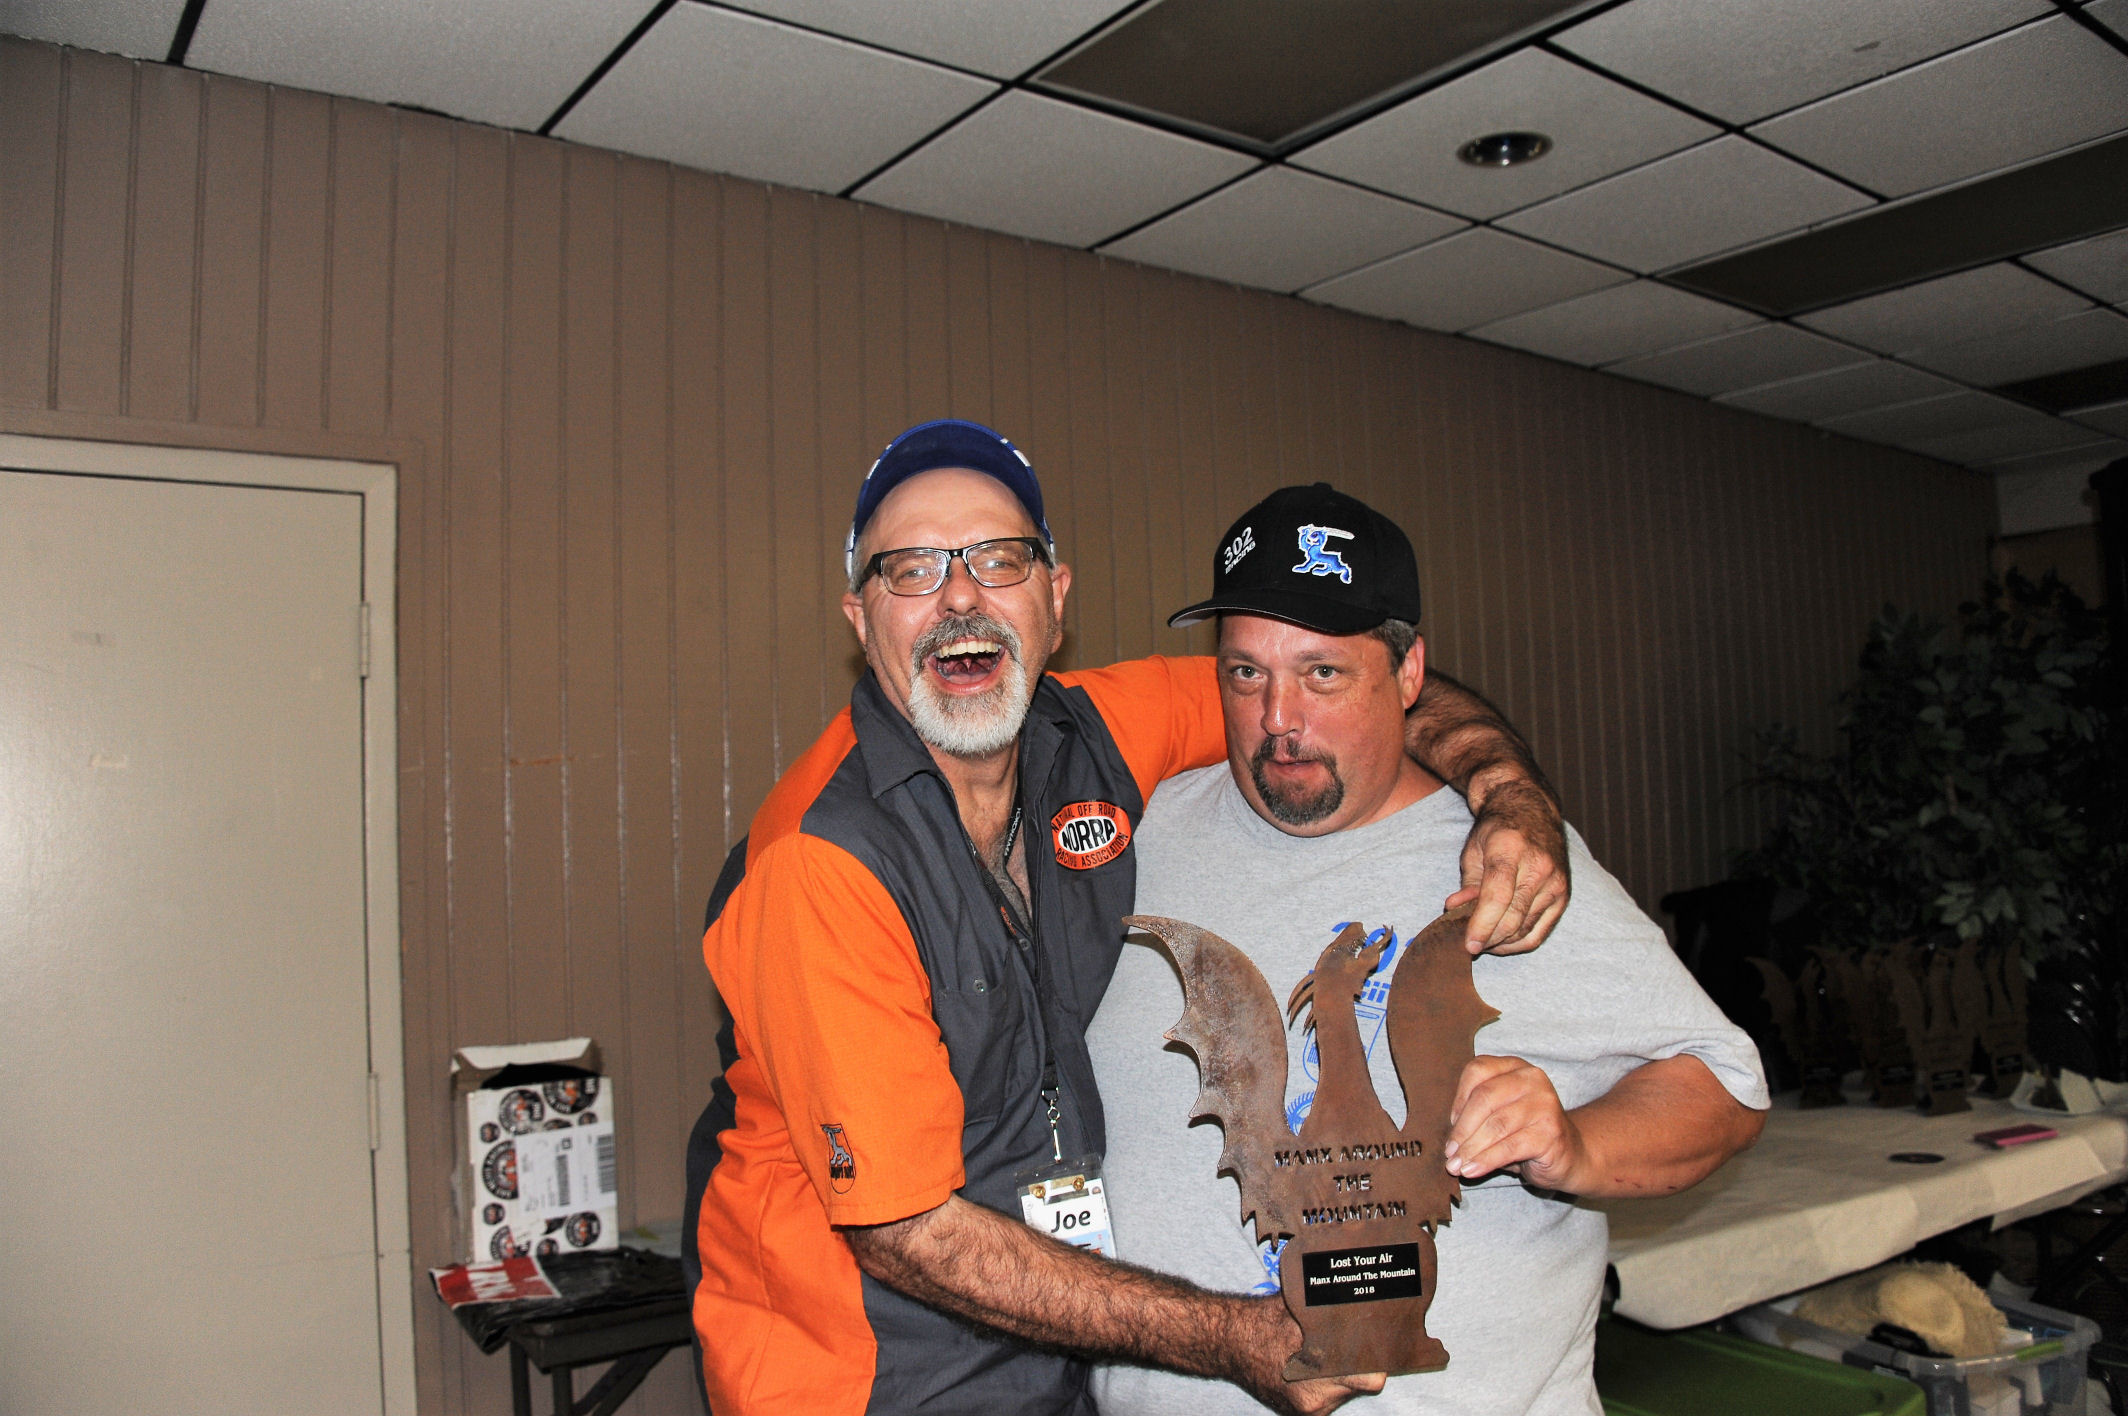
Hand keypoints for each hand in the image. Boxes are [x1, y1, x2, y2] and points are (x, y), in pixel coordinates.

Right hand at [1229, 1297, 1384, 1414]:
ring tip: (1323, 1349)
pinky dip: (1323, 1381)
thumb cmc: (1261, 1322)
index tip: (1377, 1346)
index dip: (1376, 1362)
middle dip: (1355, 1364)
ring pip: (1342, 1391)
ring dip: (1339, 1373)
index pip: (1370, 1380)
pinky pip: (1325, 1396)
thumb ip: (1330, 1310)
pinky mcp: (1298, 1412)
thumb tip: (1362, 1297)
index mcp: (1317, 1381)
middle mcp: (1315, 1403)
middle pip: (1357, 1385)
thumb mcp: (1298, 1309)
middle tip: (1348, 1340)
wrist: (1226, 1341)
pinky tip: (1310, 1361)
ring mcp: (1305, 1411)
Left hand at [1443, 1055, 1583, 1189]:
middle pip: (1484, 1098)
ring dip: (1471, 1149)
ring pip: (1496, 1125)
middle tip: (1449, 1153)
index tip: (1450, 1125)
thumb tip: (1448, 1139)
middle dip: (1462, 1129)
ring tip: (1456, 1166)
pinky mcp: (1551, 1132)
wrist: (1570, 1154)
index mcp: (1515, 1066)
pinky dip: (1486, 1161)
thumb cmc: (1524, 1133)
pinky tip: (1472, 1170)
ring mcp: (1545, 1104)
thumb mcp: (1499, 1115)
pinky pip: (1509, 1147)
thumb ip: (1476, 1114)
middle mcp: (1532, 1079)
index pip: (1477, 1071)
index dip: (1458, 1099)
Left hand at [1448, 780, 1568, 954]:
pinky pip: (1540, 932)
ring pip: (1526, 929)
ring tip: (1483, 942)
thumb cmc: (1496, 831)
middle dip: (1489, 938)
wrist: (1531, 811)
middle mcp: (1539, 865)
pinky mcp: (1563, 895)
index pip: (1498, 896)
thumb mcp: (1473, 851)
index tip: (1469, 945)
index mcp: (1510, 848)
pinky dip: (1519, 943)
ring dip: (1501, 943)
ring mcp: (1555, 881)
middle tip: (1470, 946)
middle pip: (1513, 917)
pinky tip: (1502, 943)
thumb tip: (1456, 912)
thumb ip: (1467, 885)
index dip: (1482, 925)